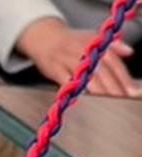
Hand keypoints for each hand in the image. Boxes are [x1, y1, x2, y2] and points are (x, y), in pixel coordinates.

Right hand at [15, 17, 138, 96]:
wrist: (45, 38)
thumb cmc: (72, 42)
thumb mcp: (93, 38)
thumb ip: (113, 47)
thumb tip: (129, 52)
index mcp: (94, 43)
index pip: (112, 60)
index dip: (122, 75)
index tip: (130, 89)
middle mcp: (82, 49)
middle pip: (100, 69)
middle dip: (112, 85)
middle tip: (120, 97)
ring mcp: (67, 59)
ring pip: (84, 75)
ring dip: (96, 88)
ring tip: (105, 98)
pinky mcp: (54, 68)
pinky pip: (64, 80)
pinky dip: (72, 87)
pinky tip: (80, 96)